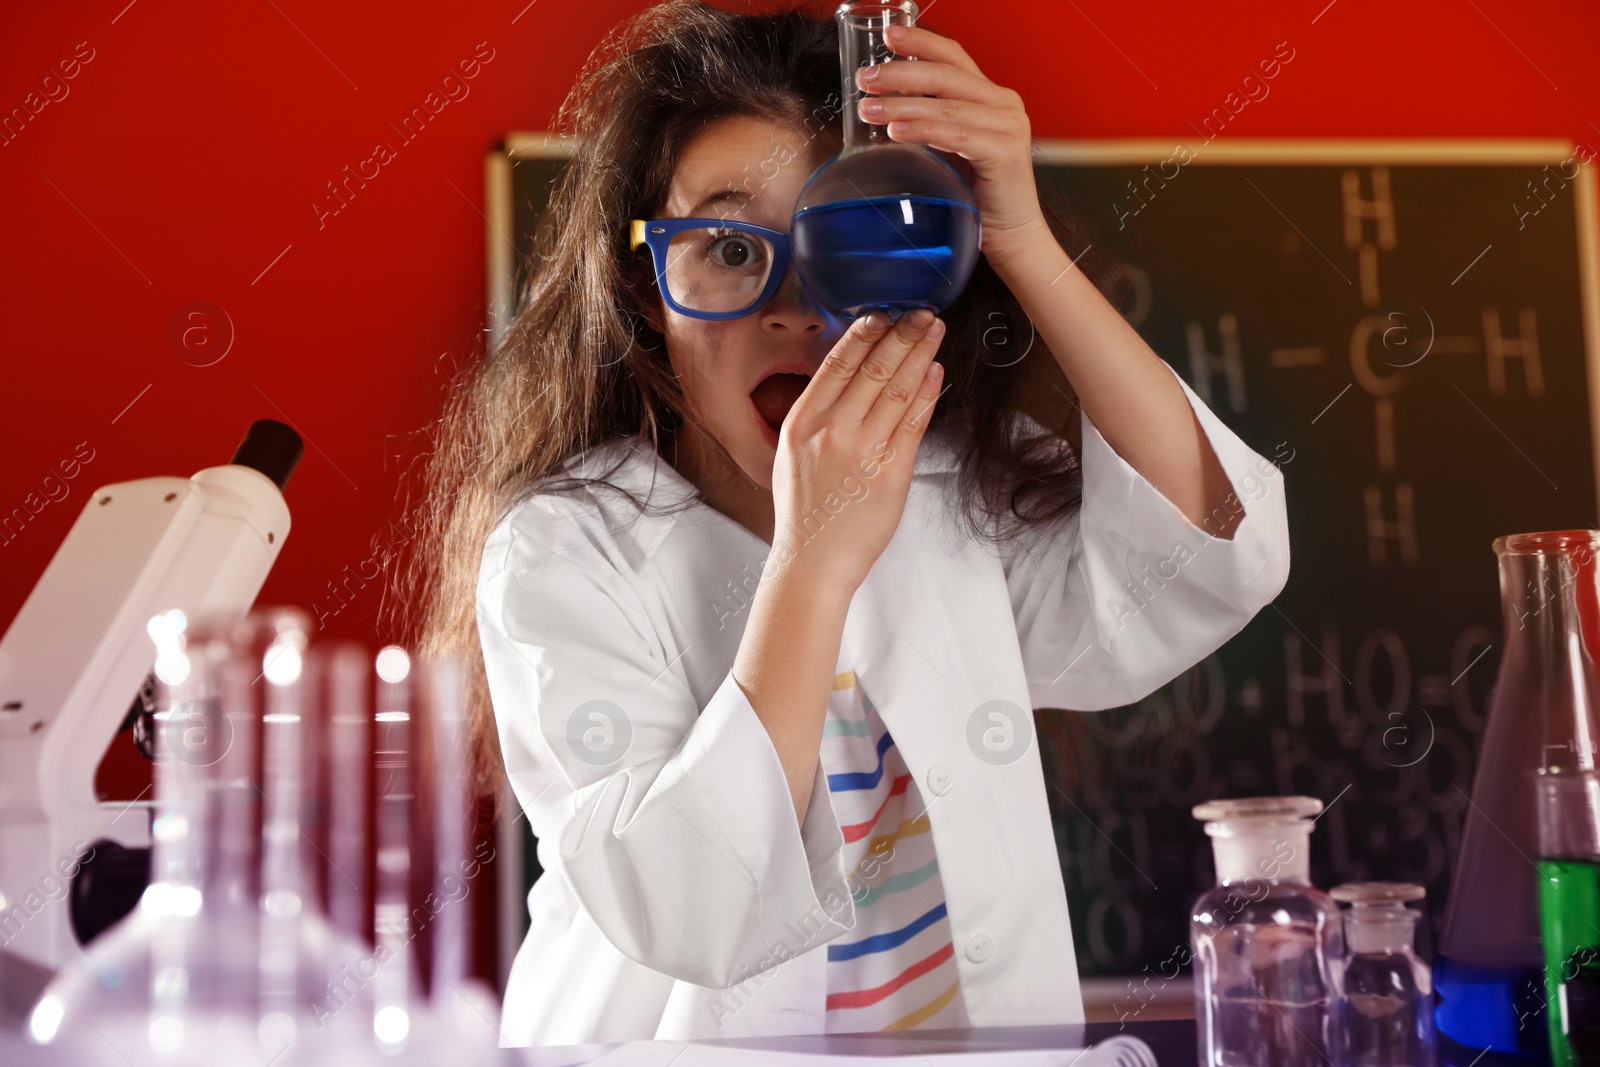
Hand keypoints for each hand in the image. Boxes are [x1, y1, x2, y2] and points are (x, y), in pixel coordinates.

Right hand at [769, 308, 945, 595]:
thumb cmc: (805, 510)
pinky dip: (928, 393)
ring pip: (899, 389)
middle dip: (902, 334)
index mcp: (802, 421)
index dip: (864, 334)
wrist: (813, 560)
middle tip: (922, 312)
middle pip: (874, 369)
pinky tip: (936, 372)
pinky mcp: (891, 472)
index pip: (837, 364)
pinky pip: (914, 423)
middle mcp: (832, 431)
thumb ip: (819, 414)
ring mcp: (863, 451)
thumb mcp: (794, 452)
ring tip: (934, 332)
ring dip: (920, 355)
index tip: (883, 313)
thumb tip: (852, 375)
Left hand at [856, 23, 1049, 263]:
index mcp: (991, 97)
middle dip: (901, 73)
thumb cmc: (977, 196)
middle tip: (865, 78)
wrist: (1012, 237)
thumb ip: (931, 122)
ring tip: (868, 108)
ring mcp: (1009, 126)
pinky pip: (956, 134)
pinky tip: (896, 130)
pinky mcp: (1005, 152)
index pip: (953, 57)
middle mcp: (1004, 104)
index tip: (887, 35)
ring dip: (902, 104)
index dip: (921, 42)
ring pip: (946, 105)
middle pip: (946, 75)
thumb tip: (883, 104)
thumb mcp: (950, 148)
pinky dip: (923, 130)